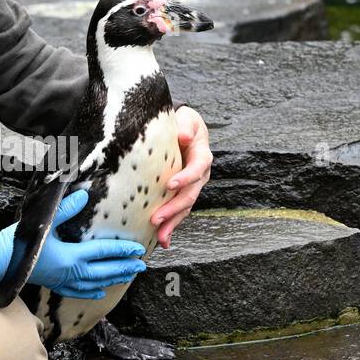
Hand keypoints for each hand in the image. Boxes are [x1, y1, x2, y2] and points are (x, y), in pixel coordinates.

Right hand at [0, 188, 147, 299]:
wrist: (1, 260)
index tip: (138, 249)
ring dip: (113, 279)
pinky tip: (99, 293)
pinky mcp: (55, 285)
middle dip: (124, 268)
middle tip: (141, 266)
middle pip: (105, 271)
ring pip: (95, 283)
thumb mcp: (45, 223)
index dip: (122, 250)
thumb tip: (84, 195)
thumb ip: (66, 209)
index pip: (104, 252)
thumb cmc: (22, 240)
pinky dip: (91, 293)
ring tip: (128, 277)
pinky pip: (77, 292)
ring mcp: (64, 281)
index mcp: (71, 256)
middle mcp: (72, 272)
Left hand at [150, 106, 211, 249]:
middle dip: (174, 209)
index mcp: (202, 156)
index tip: (170, 185)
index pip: (197, 168)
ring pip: (185, 208)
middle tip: (156, 219)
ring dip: (173, 224)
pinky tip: (163, 241)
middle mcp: (200, 175)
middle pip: (190, 195)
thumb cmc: (184, 123)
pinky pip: (178, 212)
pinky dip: (171, 226)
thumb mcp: (187, 119)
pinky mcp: (182, 194)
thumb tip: (183, 136)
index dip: (186, 177)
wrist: (185, 130)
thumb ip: (185, 126)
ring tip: (160, 238)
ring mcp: (192, 187)